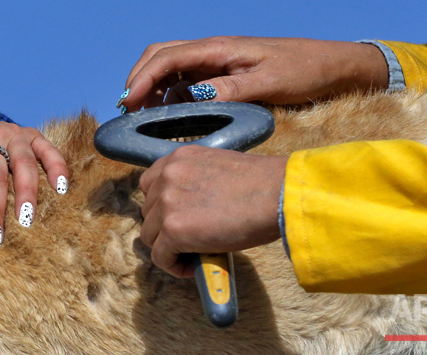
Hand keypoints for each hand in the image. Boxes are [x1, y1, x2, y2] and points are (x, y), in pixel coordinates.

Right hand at [121, 36, 388, 111]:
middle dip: (138, 78)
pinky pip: (187, 79)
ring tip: (143, 114)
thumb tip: (191, 97)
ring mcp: (217, 61)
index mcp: (218, 49)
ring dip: (152, 86)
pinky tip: (171, 112)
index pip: (166, 58)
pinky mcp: (224, 73)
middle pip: (160, 56)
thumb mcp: (268, 83)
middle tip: (127, 109)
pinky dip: (170, 93)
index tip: (128, 102)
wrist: (334, 67)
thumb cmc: (305, 71)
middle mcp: (212, 51)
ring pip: (170, 67)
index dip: (142, 78)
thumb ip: (229, 89)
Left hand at [139, 146, 286, 276]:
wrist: (278, 194)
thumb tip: (193, 207)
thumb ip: (197, 182)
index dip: (161, 206)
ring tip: (194, 254)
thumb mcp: (218, 170)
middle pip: (148, 211)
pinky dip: (174, 266)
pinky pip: (160, 257)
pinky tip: (192, 268)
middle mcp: (167, 176)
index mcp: (178, 158)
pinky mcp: (173, 229)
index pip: (149, 185)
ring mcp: (167, 203)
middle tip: (191, 240)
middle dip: (166, 227)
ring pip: (151, 236)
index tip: (177, 218)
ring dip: (169, 247)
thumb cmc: (262, 185)